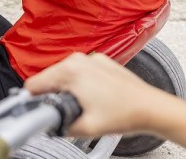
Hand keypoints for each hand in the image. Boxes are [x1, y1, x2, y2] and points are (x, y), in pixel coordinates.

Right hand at [24, 52, 185, 143]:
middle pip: (49, 78)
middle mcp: (79, 59)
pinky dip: (81, 85)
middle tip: (66, 112)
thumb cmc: (126, 114)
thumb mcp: (85, 127)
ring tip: (83, 106)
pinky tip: (94, 99)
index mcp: (70, 71)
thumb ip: (58, 125)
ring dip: (67, 90)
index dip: (33, 101)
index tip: (38, 110)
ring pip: (65, 75)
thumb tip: (46, 124)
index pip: (34, 84)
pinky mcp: (101, 62)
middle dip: (53, 95)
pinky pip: (80, 73)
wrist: (152, 108)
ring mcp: (91, 59)